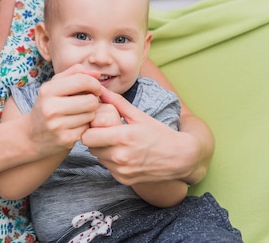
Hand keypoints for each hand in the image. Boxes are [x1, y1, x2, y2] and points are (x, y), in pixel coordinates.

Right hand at [25, 64, 101, 155]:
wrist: (31, 136)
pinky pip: (87, 129)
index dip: (94, 84)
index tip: (94, 89)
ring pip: (91, 115)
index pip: (82, 81)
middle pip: (91, 100)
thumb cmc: (46, 106)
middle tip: (86, 103)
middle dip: (93, 101)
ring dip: (89, 114)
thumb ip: (74, 73)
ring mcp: (57, 126)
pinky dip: (84, 127)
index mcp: (48, 91)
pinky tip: (75, 126)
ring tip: (78, 114)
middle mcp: (51, 108)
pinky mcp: (65, 139)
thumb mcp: (54, 86)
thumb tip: (97, 73)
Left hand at [81, 87, 196, 185]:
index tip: (95, 123)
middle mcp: (120, 156)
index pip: (87, 136)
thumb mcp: (138, 115)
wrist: (180, 158)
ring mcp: (122, 170)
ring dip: (102, 150)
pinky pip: (108, 168)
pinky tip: (122, 153)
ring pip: (98, 158)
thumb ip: (116, 102)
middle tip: (103, 131)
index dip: (89, 129)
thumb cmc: (159, 133)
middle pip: (90, 147)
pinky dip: (111, 161)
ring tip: (114, 141)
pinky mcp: (124, 180)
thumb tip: (99, 88)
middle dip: (94, 138)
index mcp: (122, 137)